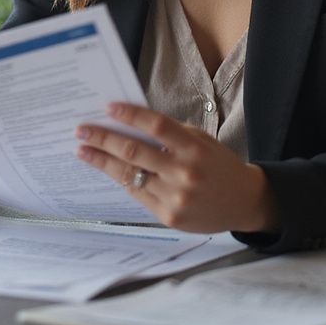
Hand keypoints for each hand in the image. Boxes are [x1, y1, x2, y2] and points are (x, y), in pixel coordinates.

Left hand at [75, 103, 279, 233]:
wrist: (244, 201)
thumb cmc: (218, 164)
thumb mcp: (201, 141)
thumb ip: (171, 134)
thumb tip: (130, 124)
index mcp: (194, 148)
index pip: (156, 126)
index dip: (130, 115)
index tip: (107, 107)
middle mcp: (184, 173)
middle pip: (134, 152)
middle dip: (103, 139)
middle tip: (81, 131)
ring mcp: (175, 198)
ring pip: (129, 175)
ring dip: (102, 162)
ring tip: (83, 151)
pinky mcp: (169, 217)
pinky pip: (138, 194)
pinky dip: (121, 180)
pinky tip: (108, 169)